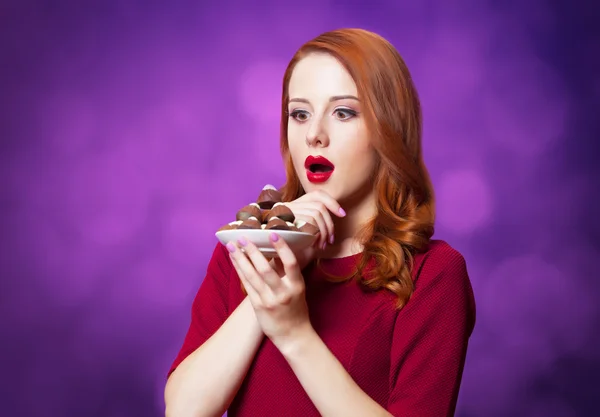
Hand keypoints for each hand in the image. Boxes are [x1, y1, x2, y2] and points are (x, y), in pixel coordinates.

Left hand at [226, 232, 311, 349]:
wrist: (293, 335)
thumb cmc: (297, 309)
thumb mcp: (298, 289)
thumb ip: (289, 272)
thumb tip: (281, 250)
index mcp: (297, 285)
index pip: (290, 263)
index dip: (282, 248)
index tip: (272, 234)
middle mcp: (283, 293)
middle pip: (265, 269)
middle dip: (253, 252)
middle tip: (243, 237)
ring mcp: (269, 300)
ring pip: (252, 276)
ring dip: (241, 259)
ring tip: (232, 246)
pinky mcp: (258, 306)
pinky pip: (247, 285)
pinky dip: (239, 271)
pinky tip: (234, 260)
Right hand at [282, 190, 345, 250]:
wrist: (266, 254)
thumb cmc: (288, 246)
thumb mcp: (304, 232)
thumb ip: (316, 223)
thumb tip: (340, 214)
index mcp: (295, 204)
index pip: (317, 194)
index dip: (332, 202)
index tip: (343, 214)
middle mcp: (290, 205)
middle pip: (320, 206)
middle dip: (330, 224)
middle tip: (330, 240)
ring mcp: (286, 211)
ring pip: (316, 214)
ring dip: (324, 231)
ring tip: (322, 245)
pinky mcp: (284, 220)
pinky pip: (308, 222)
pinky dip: (316, 233)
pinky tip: (314, 244)